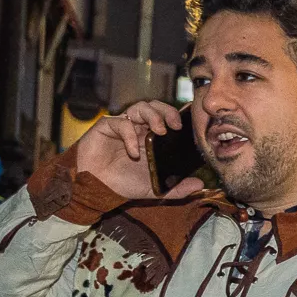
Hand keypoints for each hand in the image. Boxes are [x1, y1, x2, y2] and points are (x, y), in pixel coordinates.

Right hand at [71, 101, 195, 201]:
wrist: (96, 187)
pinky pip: (121, 123)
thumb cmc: (123, 184)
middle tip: (175, 125)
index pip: (166, 119)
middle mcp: (138, 128)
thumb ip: (177, 189)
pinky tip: (134, 152)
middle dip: (167, 111)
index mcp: (151, 138)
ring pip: (140, 107)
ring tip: (160, 131)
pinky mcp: (106, 126)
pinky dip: (130, 136)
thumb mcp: (155, 189)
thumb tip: (200, 186)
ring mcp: (123, 125)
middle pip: (155, 107)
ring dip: (153, 116)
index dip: (177, 116)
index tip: (188, 125)